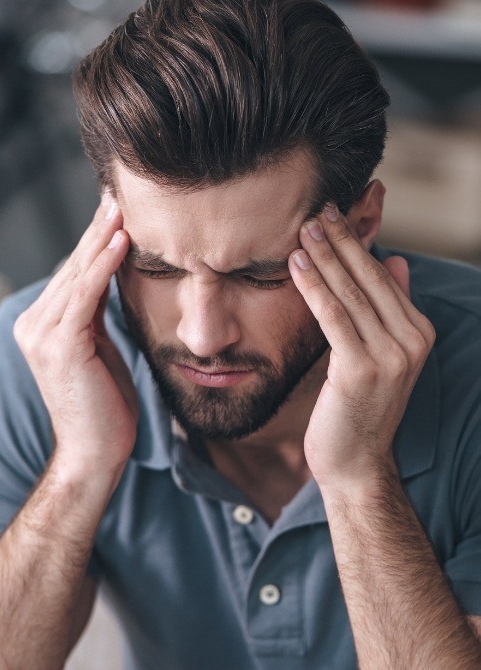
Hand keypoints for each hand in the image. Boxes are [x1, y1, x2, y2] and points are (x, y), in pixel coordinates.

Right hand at [14, 197, 137, 482]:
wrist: (95, 452)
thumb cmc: (104, 404)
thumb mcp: (100, 349)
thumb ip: (97, 316)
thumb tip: (111, 280)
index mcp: (44, 325)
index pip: (75, 274)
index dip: (95, 242)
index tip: (115, 211)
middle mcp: (35, 325)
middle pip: (74, 268)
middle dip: (97, 231)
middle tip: (117, 195)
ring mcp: (43, 335)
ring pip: (78, 276)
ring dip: (101, 239)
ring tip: (121, 207)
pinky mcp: (60, 346)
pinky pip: (85, 297)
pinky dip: (103, 267)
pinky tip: (120, 241)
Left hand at [289, 205, 434, 491]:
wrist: (356, 462)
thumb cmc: (360, 407)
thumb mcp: (381, 354)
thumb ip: (390, 308)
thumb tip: (396, 261)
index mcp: (417, 332)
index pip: (383, 276)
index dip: (356, 243)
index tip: (334, 214)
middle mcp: (411, 340)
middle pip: (369, 278)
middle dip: (341, 240)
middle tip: (317, 208)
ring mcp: (390, 356)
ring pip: (351, 293)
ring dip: (325, 257)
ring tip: (304, 226)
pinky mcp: (361, 369)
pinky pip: (334, 317)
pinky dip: (314, 287)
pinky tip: (296, 264)